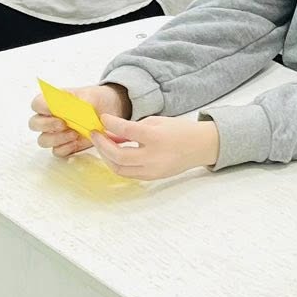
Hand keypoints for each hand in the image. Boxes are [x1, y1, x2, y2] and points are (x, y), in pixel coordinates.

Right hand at [29, 83, 131, 157]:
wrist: (109, 110)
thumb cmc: (95, 99)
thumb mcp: (90, 96)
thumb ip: (78, 102)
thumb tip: (70, 111)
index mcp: (52, 102)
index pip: (37, 104)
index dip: (41, 107)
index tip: (53, 110)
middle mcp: (50, 118)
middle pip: (34, 124)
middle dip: (47, 125)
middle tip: (64, 124)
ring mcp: (56, 133)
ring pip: (43, 140)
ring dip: (57, 138)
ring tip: (74, 133)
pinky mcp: (65, 145)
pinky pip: (57, 151)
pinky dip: (65, 148)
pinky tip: (77, 142)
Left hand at [89, 113, 220, 180]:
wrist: (201, 146)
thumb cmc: (180, 131)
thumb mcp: (157, 122)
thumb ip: (133, 128)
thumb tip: (111, 133)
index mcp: (156, 137)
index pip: (126, 131)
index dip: (111, 124)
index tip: (102, 119)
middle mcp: (154, 156)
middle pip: (118, 155)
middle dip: (102, 144)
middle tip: (96, 134)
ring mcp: (153, 170)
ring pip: (119, 168)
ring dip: (107, 156)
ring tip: (104, 145)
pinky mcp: (152, 177)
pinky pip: (128, 173)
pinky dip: (118, 164)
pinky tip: (116, 154)